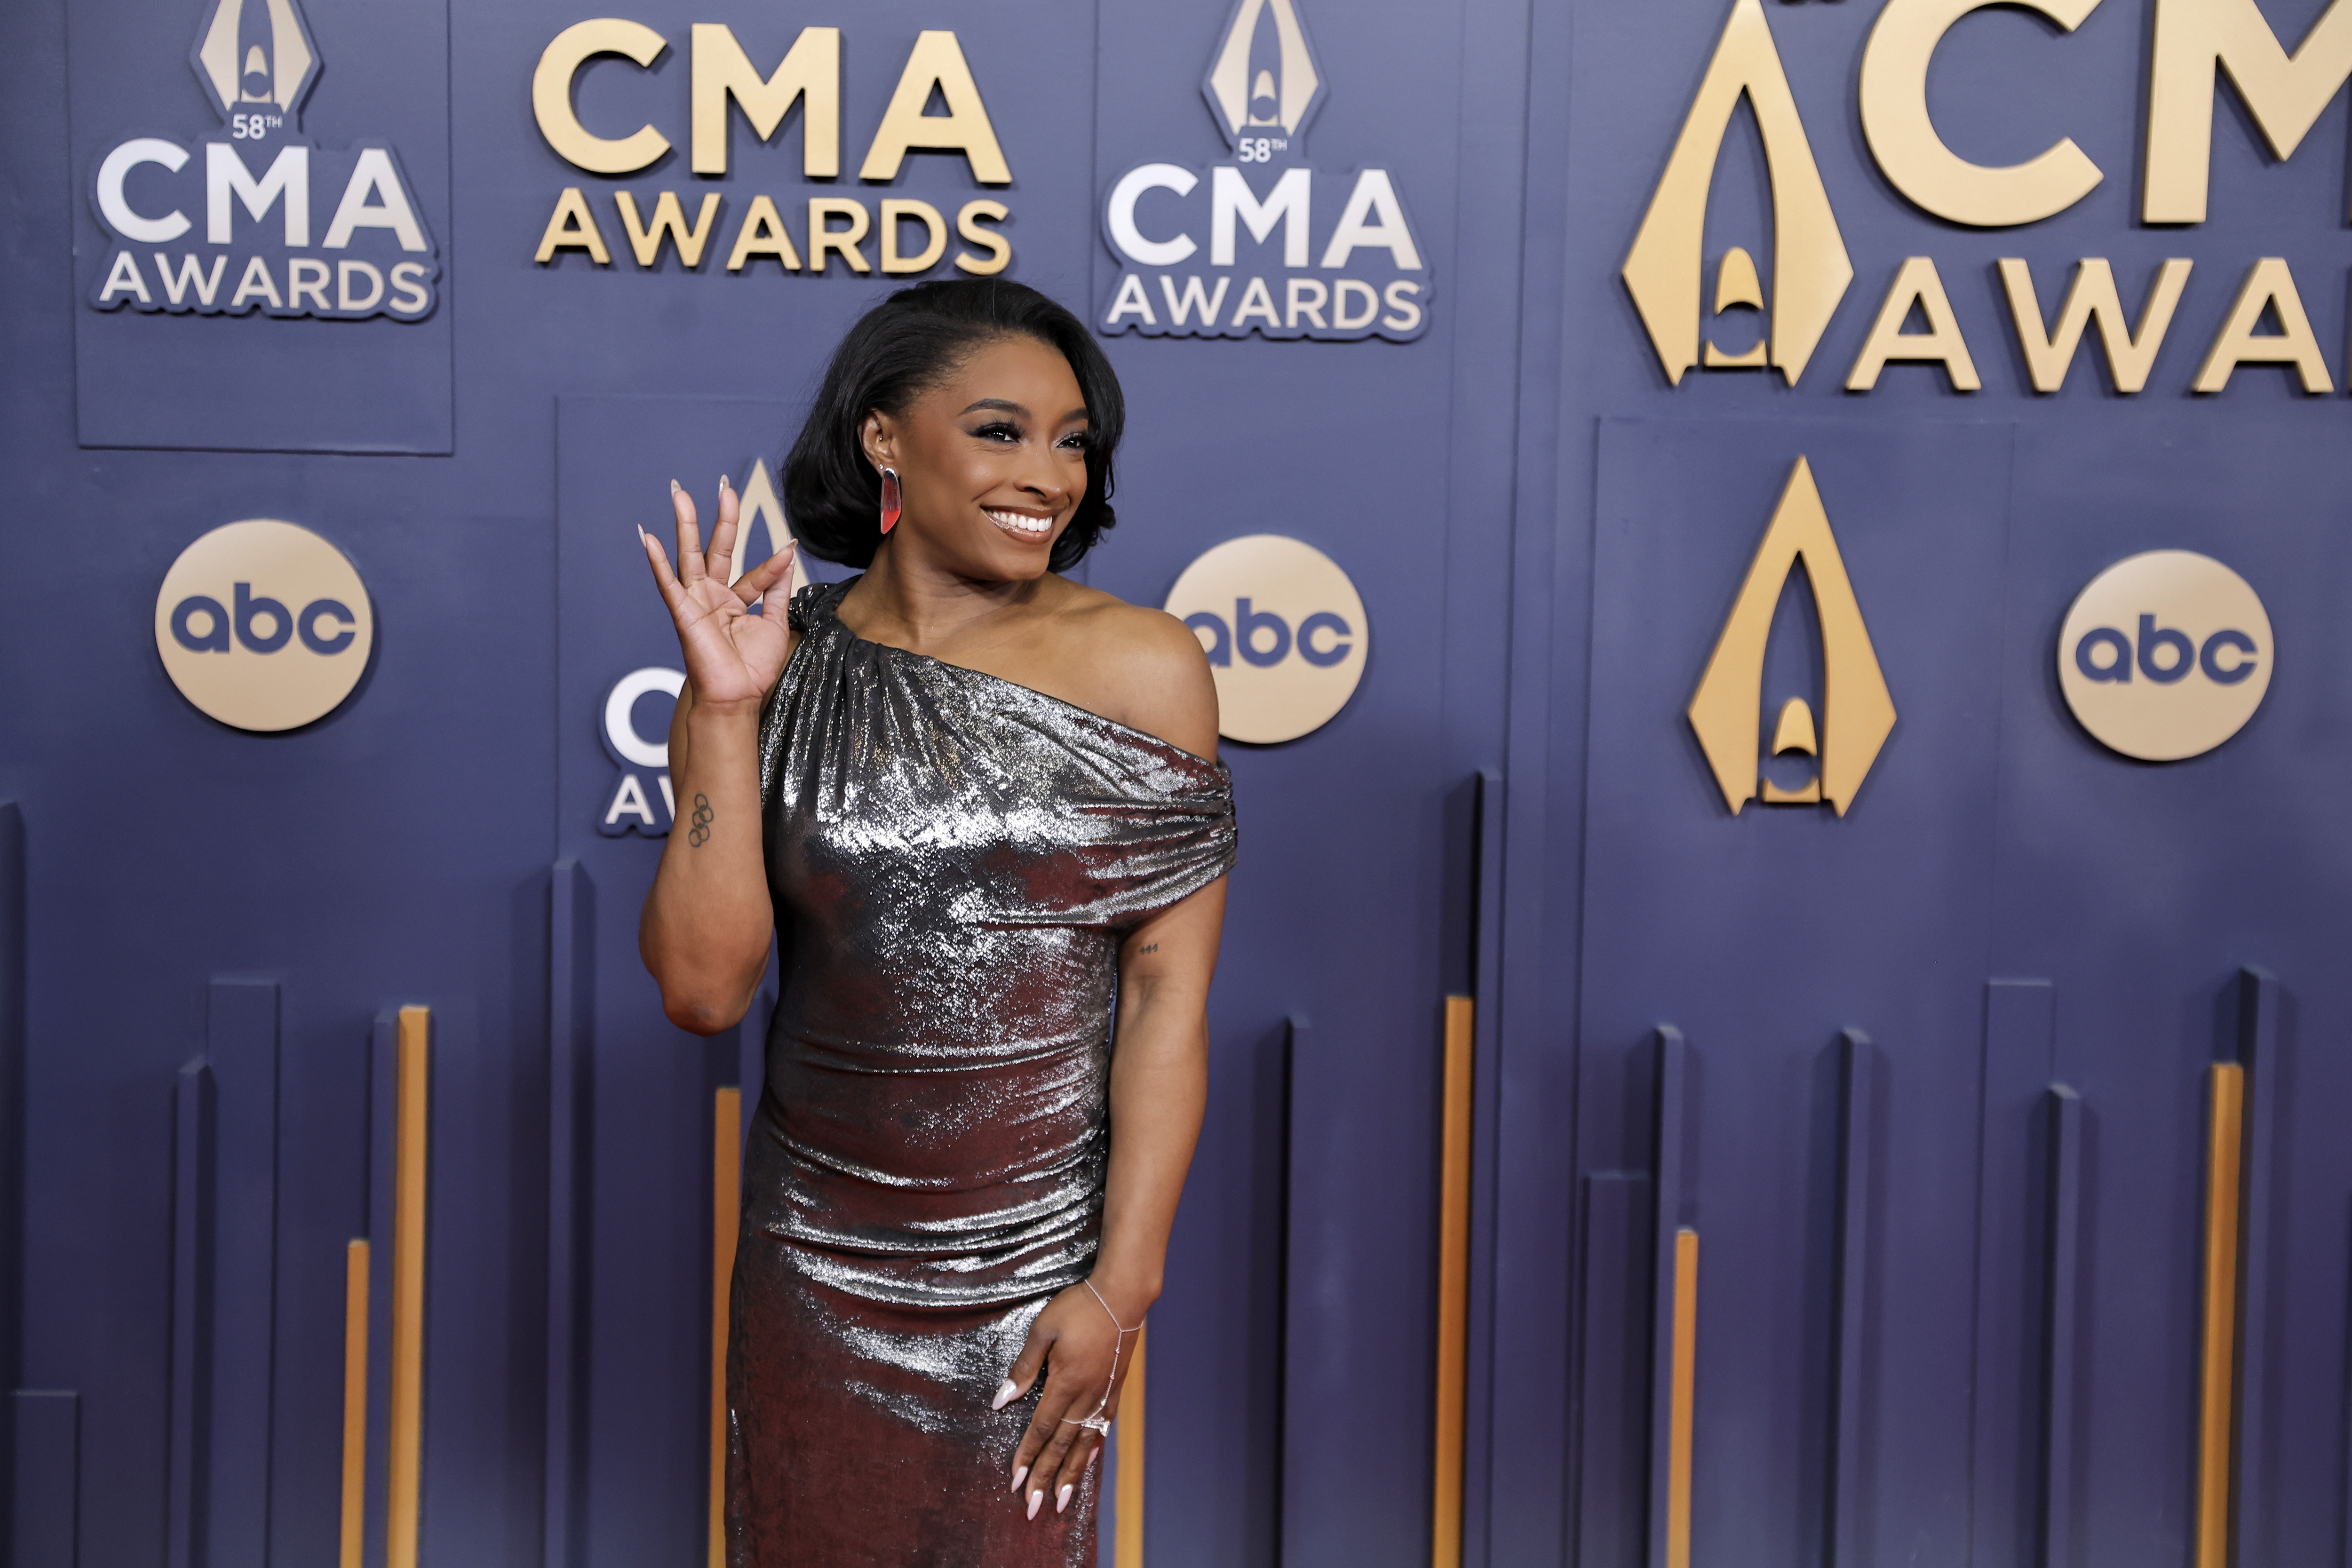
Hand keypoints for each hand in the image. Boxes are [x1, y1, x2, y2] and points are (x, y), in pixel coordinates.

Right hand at [639, 477, 797, 713]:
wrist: (737, 697)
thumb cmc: (752, 668)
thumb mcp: (774, 624)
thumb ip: (777, 590)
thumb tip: (786, 555)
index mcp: (734, 601)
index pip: (754, 572)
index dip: (773, 562)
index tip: (789, 547)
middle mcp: (712, 596)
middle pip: (715, 548)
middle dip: (719, 517)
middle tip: (723, 486)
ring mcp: (696, 602)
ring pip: (689, 555)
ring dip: (685, 524)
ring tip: (679, 493)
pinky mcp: (683, 613)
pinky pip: (668, 583)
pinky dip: (657, 561)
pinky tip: (648, 537)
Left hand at [996, 1281, 1142, 1520]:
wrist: (1123, 1296)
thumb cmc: (1079, 1307)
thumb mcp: (1043, 1329)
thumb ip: (1024, 1366)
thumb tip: (1002, 1399)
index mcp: (1065, 1382)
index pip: (1041, 1428)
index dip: (1027, 1456)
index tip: (1015, 1481)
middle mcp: (1085, 1395)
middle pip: (1062, 1445)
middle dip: (1046, 1478)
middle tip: (1033, 1507)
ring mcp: (1103, 1394)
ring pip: (1085, 1443)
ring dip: (1072, 1473)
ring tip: (1062, 1501)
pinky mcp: (1115, 1388)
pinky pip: (1102, 1427)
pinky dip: (1093, 1448)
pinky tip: (1088, 1460)